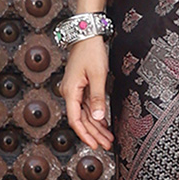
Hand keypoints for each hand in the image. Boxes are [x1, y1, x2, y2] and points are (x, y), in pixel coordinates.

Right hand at [61, 34, 113, 151]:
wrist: (86, 34)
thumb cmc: (90, 51)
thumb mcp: (97, 75)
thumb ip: (98, 98)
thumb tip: (97, 118)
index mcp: (70, 91)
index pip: (75, 120)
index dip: (85, 135)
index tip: (94, 145)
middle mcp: (70, 93)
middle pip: (81, 120)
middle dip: (94, 134)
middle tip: (106, 145)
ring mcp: (75, 90)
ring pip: (85, 114)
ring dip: (96, 127)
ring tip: (108, 138)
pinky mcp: (81, 86)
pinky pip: (87, 106)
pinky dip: (96, 116)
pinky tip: (104, 124)